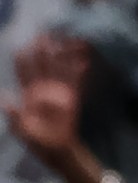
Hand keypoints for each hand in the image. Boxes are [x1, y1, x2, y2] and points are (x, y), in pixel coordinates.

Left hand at [7, 34, 96, 182]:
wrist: (57, 149)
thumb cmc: (37, 141)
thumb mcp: (22, 129)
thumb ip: (14, 114)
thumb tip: (4, 97)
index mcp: (29, 96)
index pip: (25, 74)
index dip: (23, 61)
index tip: (21, 45)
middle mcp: (44, 89)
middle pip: (43, 66)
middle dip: (43, 50)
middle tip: (43, 33)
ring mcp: (60, 92)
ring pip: (60, 68)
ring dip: (62, 54)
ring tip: (64, 39)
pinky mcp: (73, 96)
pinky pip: (77, 80)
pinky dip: (80, 70)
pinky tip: (83, 60)